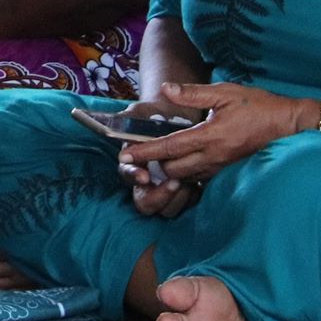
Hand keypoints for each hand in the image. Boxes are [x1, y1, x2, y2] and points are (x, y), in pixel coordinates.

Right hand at [109, 98, 203, 216]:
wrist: (177, 117)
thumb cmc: (158, 114)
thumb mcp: (142, 111)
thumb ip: (131, 117)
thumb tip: (120, 122)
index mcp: (133, 161)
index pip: (126, 174)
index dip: (133, 176)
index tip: (144, 176)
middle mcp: (147, 180)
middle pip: (144, 203)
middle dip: (159, 196)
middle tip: (175, 183)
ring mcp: (164, 188)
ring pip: (167, 209)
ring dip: (177, 199)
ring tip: (191, 183)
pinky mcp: (183, 193)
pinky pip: (187, 206)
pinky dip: (192, 199)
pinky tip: (200, 184)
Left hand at [132, 81, 309, 185]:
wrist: (288, 125)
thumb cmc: (257, 105)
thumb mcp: (225, 92)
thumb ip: (193, 93)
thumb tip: (167, 90)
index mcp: (210, 136)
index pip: (170, 147)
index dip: (145, 151)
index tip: (125, 154)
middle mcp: (214, 156)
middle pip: (173, 168)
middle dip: (153, 164)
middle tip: (137, 156)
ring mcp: (222, 167)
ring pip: (186, 176)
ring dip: (168, 171)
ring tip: (153, 162)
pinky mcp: (229, 171)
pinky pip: (201, 178)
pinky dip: (186, 174)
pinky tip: (179, 165)